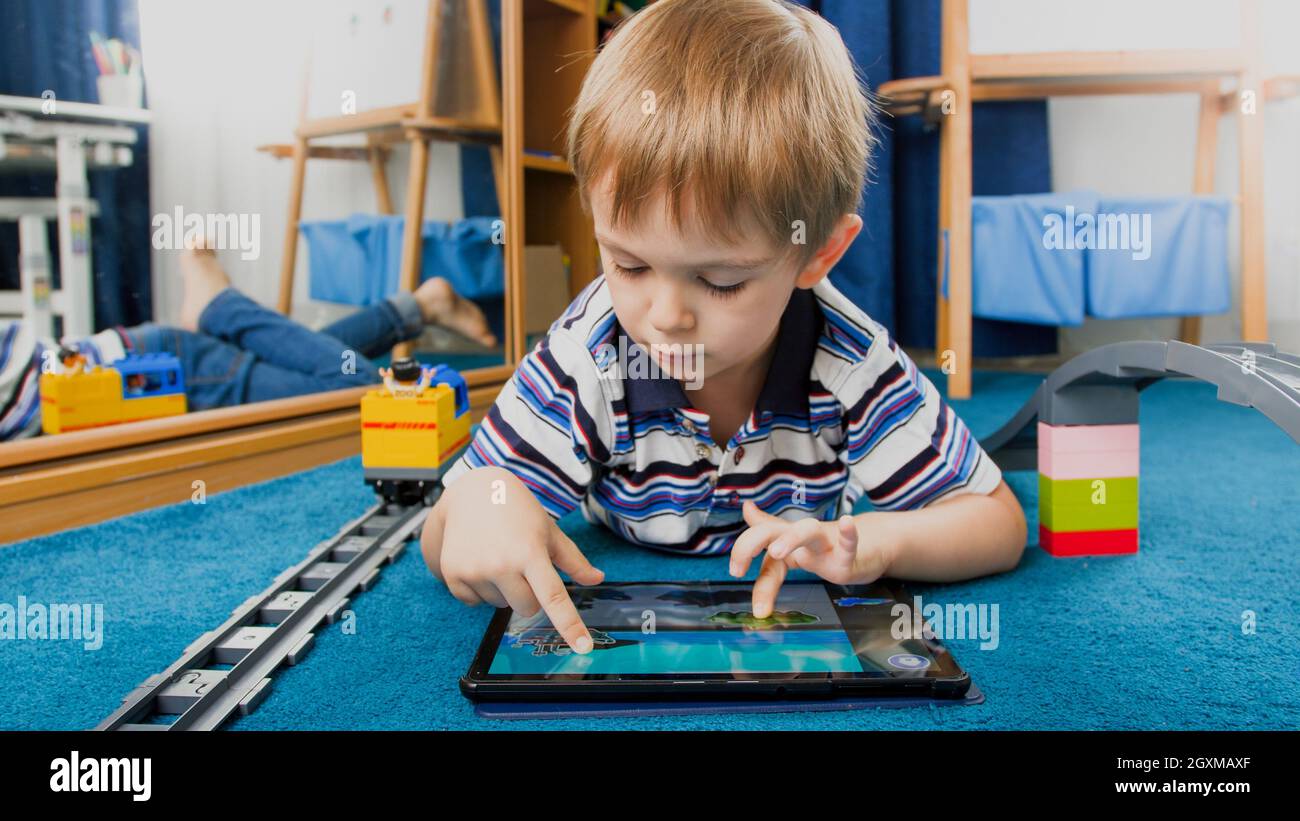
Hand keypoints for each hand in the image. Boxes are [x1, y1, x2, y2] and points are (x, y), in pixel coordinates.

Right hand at [420, 467, 603, 652]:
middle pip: (528, 608)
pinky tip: (479, 561)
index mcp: (530, 552)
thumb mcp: (548, 530)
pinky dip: (480, 589)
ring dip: (503, 590)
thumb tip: (597, 579)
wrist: (472, 492)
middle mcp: (501, 564)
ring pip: (501, 606)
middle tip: (521, 565)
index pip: (554, 597)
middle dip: (530, 593)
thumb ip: (573, 559)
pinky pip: (475, 603)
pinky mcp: (453, 575)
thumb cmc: (517, 511)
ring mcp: (475, 571)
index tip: (583, 647)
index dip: (570, 625)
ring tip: (497, 556)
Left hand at [729, 500, 885, 618]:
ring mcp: (825, 546)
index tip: (734, 573)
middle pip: (772, 532)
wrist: (869, 544)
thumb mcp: (794, 540)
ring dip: (791, 539)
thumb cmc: (827, 546)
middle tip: (736, 570)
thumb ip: (768, 527)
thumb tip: (746, 507)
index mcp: (786, 542)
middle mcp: (802, 540)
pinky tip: (847, 522)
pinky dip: (849, 534)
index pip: (757, 545)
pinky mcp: (849, 556)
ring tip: (776, 552)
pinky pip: (849, 544)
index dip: (743, 556)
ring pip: (808, 531)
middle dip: (750, 544)